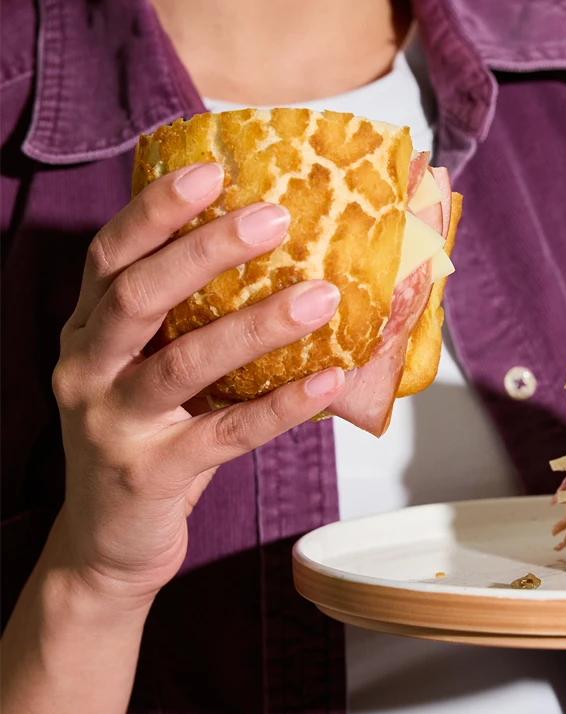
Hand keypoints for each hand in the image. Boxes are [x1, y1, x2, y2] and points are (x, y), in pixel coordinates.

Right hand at [46, 162, 345, 609]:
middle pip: (139, 295)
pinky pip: (226, 433)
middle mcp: (87, 369)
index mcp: (88, 331)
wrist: (108, 542)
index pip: (112, 256)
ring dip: (258, 325)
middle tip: (273, 218)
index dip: (156, 210)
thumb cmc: (148, 439)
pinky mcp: (150, 473)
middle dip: (205, 250)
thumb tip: (286, 266)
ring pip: (184, 361)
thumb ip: (189, 325)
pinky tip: (329, 381)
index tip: (211, 171)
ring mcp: (112, 423)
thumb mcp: (152, 371)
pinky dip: (282, 406)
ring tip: (320, 296)